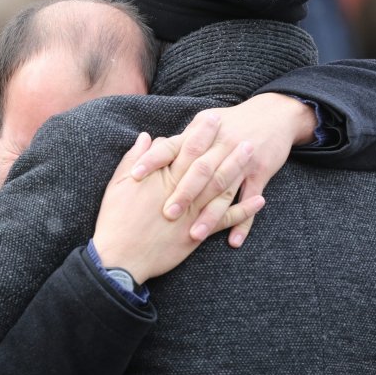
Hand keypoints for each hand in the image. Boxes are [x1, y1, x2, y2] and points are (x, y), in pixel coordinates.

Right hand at [92, 133, 264, 282]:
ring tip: (251, 152)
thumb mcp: (118, 184)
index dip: (200, 132)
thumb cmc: (115, 219)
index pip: (186, 148)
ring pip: (221, 186)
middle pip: (208, 162)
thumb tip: (145, 138)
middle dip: (225, 144)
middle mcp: (182, 192)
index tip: (212, 117)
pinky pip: (226, 220)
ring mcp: (193, 212)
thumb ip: (134, 158)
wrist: (121, 257)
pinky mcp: (198, 233)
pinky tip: (260, 200)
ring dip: (238, 168)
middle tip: (241, 128)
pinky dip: (244, 210)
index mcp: (162, 178)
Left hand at [128, 94, 315, 247]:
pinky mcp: (261, 173)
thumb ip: (178, 139)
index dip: (152, 160)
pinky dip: (244, 221)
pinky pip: (250, 200)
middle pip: (200, 171)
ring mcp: (241, 161)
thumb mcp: (203, 122)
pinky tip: (233, 241)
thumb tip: (147, 143)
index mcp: (201, 133)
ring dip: (210, 215)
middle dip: (183, 193)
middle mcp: (220, 146)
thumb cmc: (229, 122)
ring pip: (224, 190)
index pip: (171, 146)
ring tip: (195, 235)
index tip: (134, 176)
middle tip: (166, 214)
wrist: (274, 113)